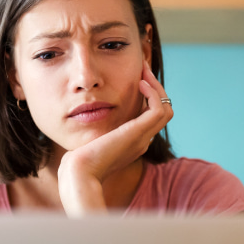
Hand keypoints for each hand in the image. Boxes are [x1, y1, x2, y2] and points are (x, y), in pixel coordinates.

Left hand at [58, 60, 172, 213]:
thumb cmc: (78, 162)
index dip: (147, 97)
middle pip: (162, 111)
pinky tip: (139, 83)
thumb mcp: (90, 141)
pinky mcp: (139, 133)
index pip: (151, 118)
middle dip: (155, 88)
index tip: (135, 79)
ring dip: (156, 87)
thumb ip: (96, 131)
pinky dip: (153, 93)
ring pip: (166, 108)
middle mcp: (142, 141)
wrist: (80, 174)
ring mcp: (143, 138)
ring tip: (143, 71)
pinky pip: (159, 109)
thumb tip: (86, 117)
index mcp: (133, 143)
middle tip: (143, 68)